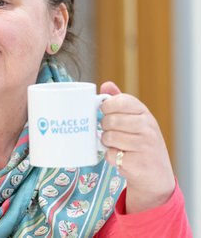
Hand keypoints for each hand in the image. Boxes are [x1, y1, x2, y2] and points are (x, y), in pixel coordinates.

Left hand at [100, 81, 174, 213]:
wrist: (155, 173)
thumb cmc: (140, 141)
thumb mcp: (134, 119)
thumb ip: (120, 101)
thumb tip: (106, 85)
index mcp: (144, 113)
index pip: (121, 101)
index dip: (107, 106)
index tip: (105, 111)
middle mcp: (148, 127)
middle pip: (110, 120)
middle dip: (104, 127)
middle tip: (109, 131)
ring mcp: (145, 145)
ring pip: (108, 137)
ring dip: (106, 142)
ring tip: (115, 144)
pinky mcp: (138, 162)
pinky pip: (110, 155)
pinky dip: (110, 156)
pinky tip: (120, 156)